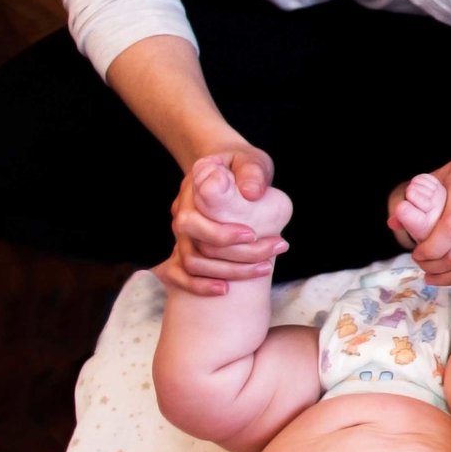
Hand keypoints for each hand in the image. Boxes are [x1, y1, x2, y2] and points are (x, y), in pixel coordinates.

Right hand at [160, 148, 287, 297]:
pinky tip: (225, 290)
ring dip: (228, 271)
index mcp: (192, 191)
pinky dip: (198, 286)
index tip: (253, 234)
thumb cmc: (242, 166)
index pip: (193, 220)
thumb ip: (251, 173)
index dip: (220, 233)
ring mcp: (180, 233)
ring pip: (192, 263)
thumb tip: (252, 193)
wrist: (230, 170)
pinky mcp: (185, 248)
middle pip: (192, 246)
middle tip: (272, 252)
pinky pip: (179, 275)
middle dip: (234, 255)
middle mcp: (181, 213)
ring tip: (265, 268)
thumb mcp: (251, 161)